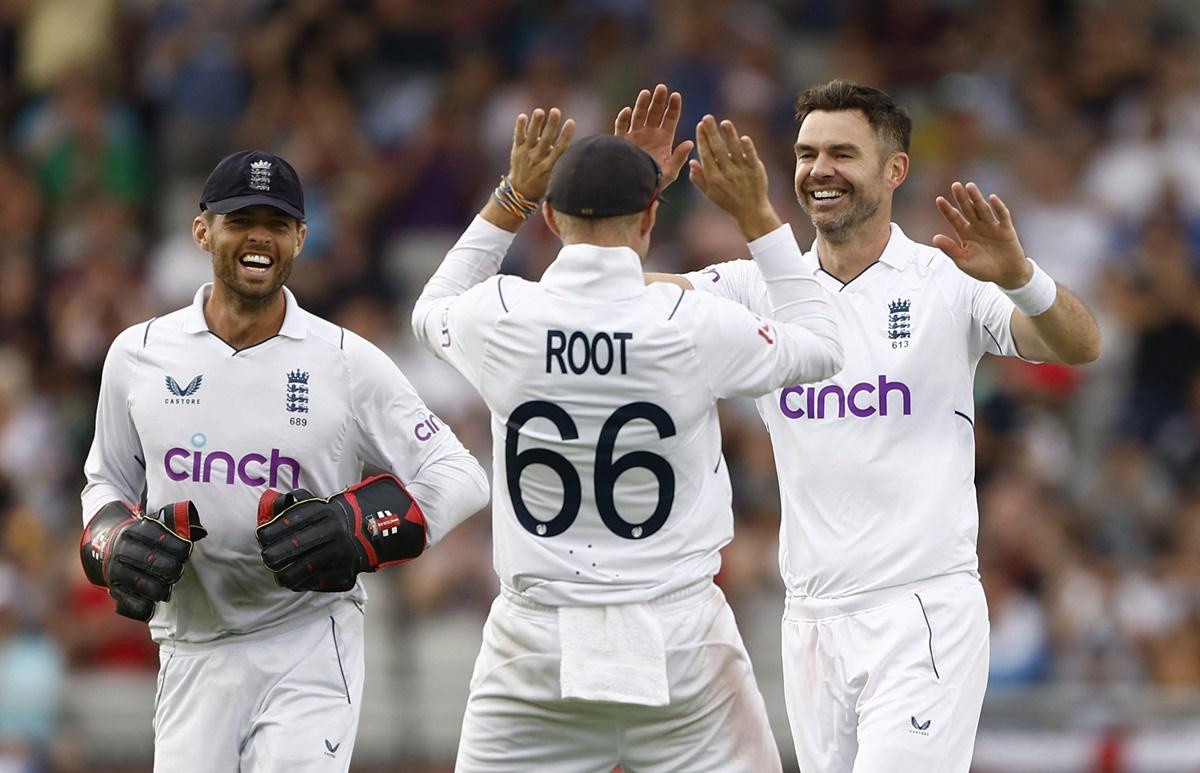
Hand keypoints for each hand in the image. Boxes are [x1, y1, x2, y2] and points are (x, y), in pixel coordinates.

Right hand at [81, 500, 206, 621]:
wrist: (108, 548)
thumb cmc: (145, 540)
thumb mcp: (156, 527)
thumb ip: (178, 527)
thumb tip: (199, 532)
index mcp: (134, 531)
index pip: (159, 537)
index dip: (178, 546)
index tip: (187, 551)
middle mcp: (122, 549)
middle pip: (151, 560)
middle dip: (171, 569)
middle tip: (177, 571)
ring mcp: (116, 571)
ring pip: (142, 584)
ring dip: (161, 590)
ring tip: (167, 588)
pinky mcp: (114, 590)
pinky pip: (131, 605)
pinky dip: (145, 608)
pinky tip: (153, 604)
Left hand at [256, 474, 426, 592]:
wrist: (374, 530)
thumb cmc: (334, 517)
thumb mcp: (317, 503)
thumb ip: (292, 503)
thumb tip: (269, 502)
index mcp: (322, 513)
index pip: (285, 525)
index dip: (267, 534)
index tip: (263, 537)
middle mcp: (332, 533)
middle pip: (288, 551)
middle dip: (271, 557)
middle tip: (268, 558)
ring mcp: (339, 555)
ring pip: (297, 573)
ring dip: (283, 576)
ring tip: (280, 574)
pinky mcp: (345, 574)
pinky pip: (314, 585)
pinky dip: (303, 583)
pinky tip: (300, 578)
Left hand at [507, 107, 574, 201]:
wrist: (520, 193)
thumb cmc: (543, 184)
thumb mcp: (555, 177)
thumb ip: (561, 163)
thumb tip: (576, 148)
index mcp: (549, 167)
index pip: (560, 149)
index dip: (566, 135)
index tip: (571, 122)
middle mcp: (537, 160)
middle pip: (546, 140)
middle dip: (551, 125)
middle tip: (556, 111)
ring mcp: (526, 155)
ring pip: (531, 137)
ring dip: (535, 123)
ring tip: (540, 111)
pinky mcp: (516, 151)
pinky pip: (517, 137)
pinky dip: (520, 127)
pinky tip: (523, 116)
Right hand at [614, 84, 693, 189]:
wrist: (633, 189)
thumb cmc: (654, 182)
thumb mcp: (670, 172)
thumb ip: (680, 158)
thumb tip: (690, 143)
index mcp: (664, 139)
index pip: (670, 118)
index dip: (673, 107)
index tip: (676, 95)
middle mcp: (650, 134)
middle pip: (655, 112)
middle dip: (658, 100)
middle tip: (661, 88)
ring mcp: (635, 135)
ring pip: (638, 115)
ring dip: (642, 104)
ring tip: (646, 93)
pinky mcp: (621, 141)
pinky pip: (621, 126)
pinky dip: (623, 118)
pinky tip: (627, 111)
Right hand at [689, 115, 780, 240]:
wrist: (750, 211)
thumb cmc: (728, 201)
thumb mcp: (709, 193)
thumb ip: (698, 178)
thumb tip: (691, 162)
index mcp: (713, 178)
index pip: (706, 154)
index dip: (702, 139)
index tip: (699, 125)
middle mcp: (726, 173)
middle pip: (718, 149)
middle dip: (711, 132)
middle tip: (707, 117)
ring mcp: (741, 171)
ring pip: (734, 150)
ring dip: (729, 136)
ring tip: (724, 123)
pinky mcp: (756, 170)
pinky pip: (751, 157)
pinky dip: (748, 148)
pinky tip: (743, 138)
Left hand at [933, 182, 1031, 288]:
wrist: (1006, 275)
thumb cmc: (983, 269)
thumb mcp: (963, 261)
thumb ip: (950, 249)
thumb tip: (934, 238)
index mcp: (965, 234)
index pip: (954, 219)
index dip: (947, 210)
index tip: (939, 199)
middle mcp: (977, 227)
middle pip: (968, 210)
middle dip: (961, 198)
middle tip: (955, 185)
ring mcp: (992, 226)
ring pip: (983, 209)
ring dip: (977, 198)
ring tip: (970, 186)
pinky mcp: (1006, 229)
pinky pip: (1002, 216)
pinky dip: (998, 207)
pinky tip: (992, 198)